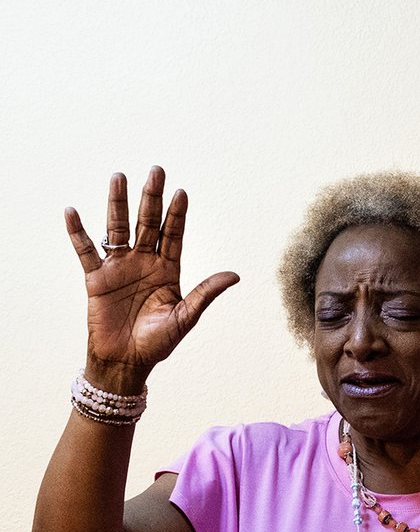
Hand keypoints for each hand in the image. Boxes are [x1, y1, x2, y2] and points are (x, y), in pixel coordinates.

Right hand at [65, 168, 238, 394]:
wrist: (127, 361)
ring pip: (118, 228)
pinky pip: (85, 251)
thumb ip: (206, 293)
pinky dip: (78, 232)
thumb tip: (235, 275)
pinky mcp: (96, 278)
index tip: (181, 192)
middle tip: (156, 170)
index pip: (174, 235)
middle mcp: (144, 263)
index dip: (177, 214)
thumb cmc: (158, 342)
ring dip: (118, 203)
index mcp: (168, 270)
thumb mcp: (186, 317)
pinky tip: (73, 212)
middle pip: (147, 223)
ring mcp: (119, 267)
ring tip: (119, 177)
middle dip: (151, 198)